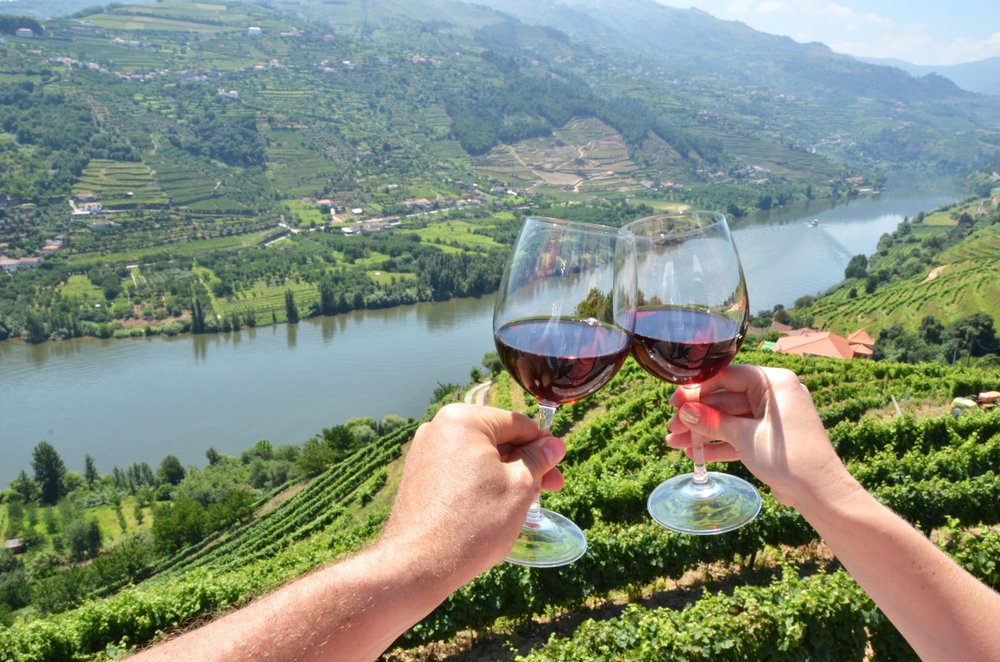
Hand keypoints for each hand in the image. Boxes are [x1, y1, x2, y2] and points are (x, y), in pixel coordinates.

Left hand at [379, 403, 565, 591]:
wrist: (417, 564)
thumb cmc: (474, 522)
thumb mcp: (519, 486)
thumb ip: (538, 459)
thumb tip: (555, 444)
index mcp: (463, 420)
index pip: (516, 423)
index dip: (543, 444)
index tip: (560, 464)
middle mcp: (439, 428)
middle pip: (497, 439)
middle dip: (526, 463)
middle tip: (552, 487)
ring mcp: (425, 452)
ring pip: (479, 457)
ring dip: (506, 474)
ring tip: (526, 502)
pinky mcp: (419, 476)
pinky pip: (460, 471)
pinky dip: (482, 483)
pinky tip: (498, 507)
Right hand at [665, 364, 860, 510]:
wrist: (820, 493)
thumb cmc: (788, 457)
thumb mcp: (745, 436)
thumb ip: (712, 421)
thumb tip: (684, 412)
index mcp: (774, 383)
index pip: (727, 377)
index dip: (697, 389)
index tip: (674, 401)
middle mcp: (774, 396)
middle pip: (726, 399)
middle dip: (697, 415)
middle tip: (670, 426)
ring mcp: (772, 418)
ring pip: (729, 420)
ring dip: (703, 431)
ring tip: (673, 442)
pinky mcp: (769, 439)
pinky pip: (739, 435)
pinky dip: (719, 443)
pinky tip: (694, 453)